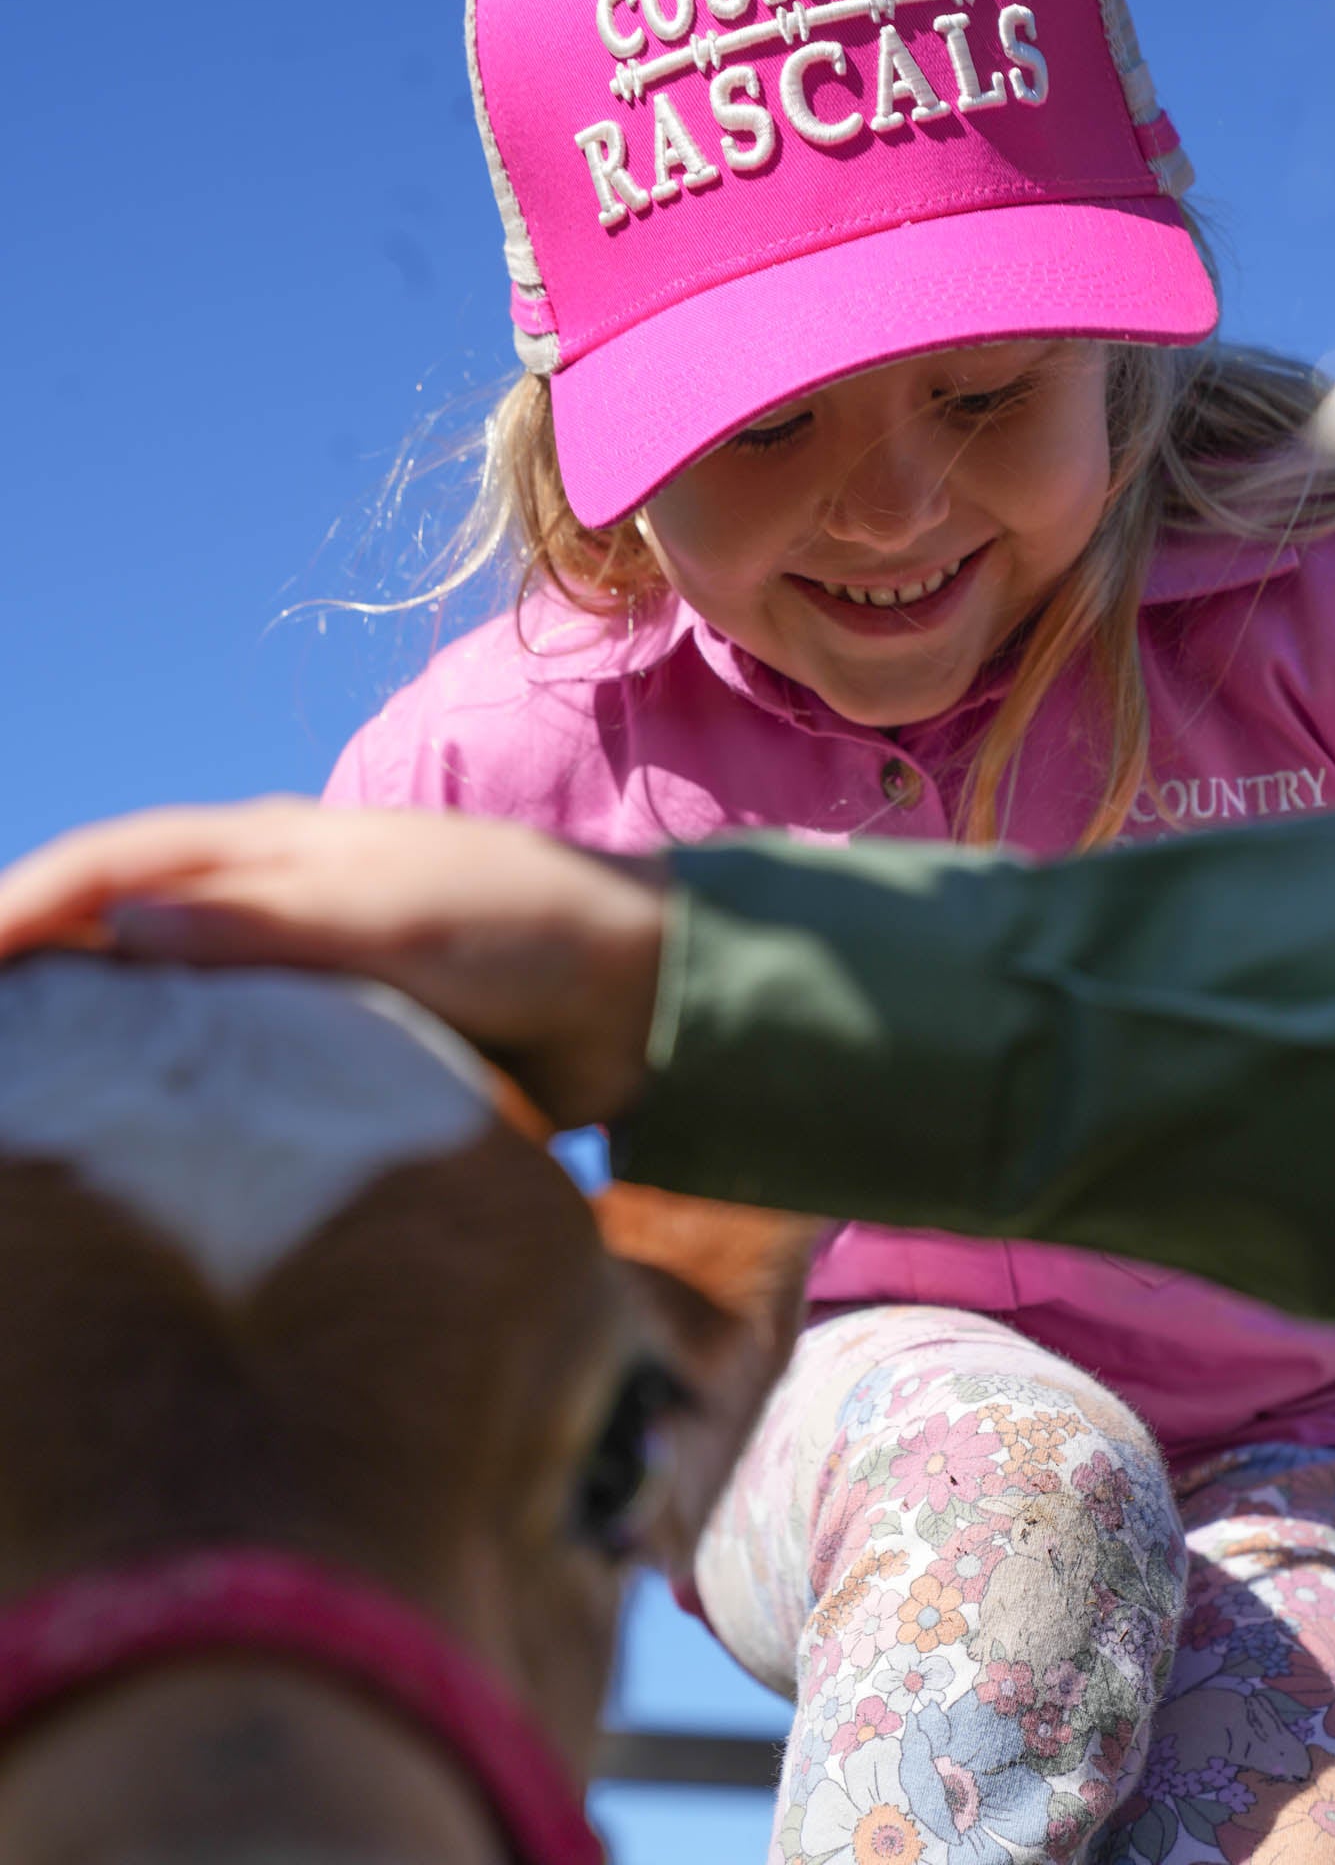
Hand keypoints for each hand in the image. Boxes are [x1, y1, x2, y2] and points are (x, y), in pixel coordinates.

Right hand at [0, 798, 667, 1128]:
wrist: (637, 990)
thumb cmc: (527, 927)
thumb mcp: (401, 919)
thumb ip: (272, 921)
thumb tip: (121, 922)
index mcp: (276, 847)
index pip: (111, 867)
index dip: (18, 908)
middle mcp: (268, 897)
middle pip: (110, 917)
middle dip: (23, 958)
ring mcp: (294, 964)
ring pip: (154, 985)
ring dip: (79, 1016)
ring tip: (17, 1085)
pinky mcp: (331, 1029)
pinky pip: (219, 1047)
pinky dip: (161, 1071)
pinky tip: (129, 1121)